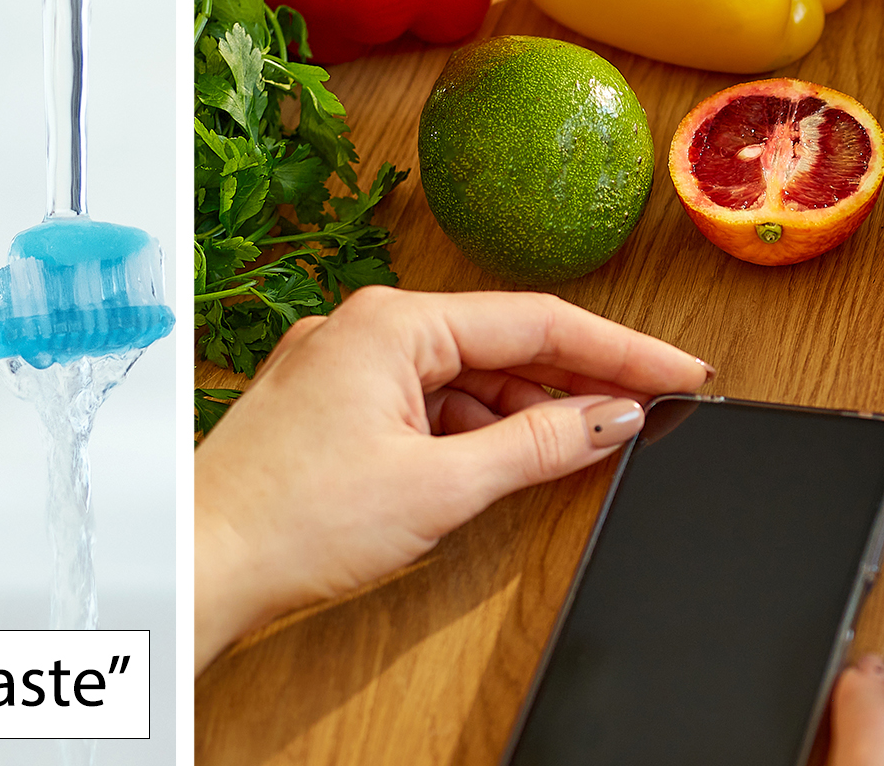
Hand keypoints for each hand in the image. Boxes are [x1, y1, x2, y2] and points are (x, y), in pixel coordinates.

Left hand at [194, 286, 710, 671]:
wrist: (201, 562)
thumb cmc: (292, 521)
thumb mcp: (440, 486)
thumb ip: (536, 445)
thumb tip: (608, 418)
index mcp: (391, 323)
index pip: (537, 321)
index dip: (622, 350)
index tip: (682, 372)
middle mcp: (363, 327)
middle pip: (500, 343)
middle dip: (577, 380)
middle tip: (652, 408)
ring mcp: (341, 365)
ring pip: (461, 376)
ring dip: (522, 411)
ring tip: (587, 443)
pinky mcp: (329, 404)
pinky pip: (422, 400)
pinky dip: (470, 429)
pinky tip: (508, 459)